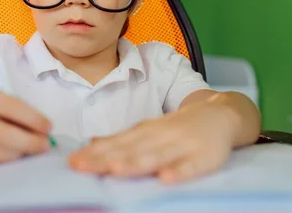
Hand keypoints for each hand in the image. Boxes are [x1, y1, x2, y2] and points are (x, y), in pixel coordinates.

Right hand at [0, 86, 51, 162]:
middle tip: (45, 144)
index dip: (32, 118)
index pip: (9, 107)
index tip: (49, 126)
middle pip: (3, 134)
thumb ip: (6, 107)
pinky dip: (5, 158)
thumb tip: (37, 125)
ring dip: (20, 152)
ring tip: (33, 148)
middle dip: (29, 141)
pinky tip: (15, 153)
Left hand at [68, 101, 237, 182]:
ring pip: (157, 155)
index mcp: (144, 132)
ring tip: (116, 170)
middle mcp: (159, 136)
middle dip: (105, 158)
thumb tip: (92, 144)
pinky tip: (167, 179)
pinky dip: (180, 171)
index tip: (73, 162)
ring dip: (136, 163)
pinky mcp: (205, 156)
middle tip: (82, 166)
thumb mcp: (149, 129)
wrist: (219, 113)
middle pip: (130, 149)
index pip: (116, 143)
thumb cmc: (178, 127)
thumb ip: (123, 140)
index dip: (94, 153)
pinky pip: (192, 165)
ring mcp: (182, 145)